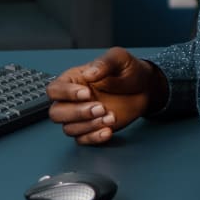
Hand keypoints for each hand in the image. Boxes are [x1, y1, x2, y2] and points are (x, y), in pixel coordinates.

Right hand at [46, 47, 166, 144]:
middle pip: (56, 113)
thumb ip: (104, 63)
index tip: (87, 93)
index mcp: (73, 80)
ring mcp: (81, 117)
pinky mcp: (92, 129)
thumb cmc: (128, 71)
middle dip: (77, 113)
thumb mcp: (119, 59)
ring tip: (111, 117)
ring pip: (69, 128)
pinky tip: (108, 130)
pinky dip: (94, 138)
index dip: (66, 93)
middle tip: (100, 108)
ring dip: (89, 126)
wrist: (145, 89)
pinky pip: (82, 140)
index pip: (55, 90)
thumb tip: (89, 73)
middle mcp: (73, 99)